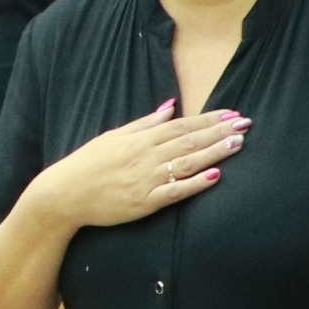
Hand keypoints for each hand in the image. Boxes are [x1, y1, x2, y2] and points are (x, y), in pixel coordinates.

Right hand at [24, 99, 245, 230]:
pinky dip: (195, 184)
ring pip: (187, 163)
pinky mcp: (143, 203)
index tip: (231, 113)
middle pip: (190, 141)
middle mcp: (145, 157)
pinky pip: (175, 192)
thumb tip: (171, 106)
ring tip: (238, 144)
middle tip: (246, 124)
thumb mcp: (113, 136)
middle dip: (219, 131)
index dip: (208, 119)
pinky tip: (215, 176)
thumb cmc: (87, 164)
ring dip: (214, 153)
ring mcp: (145, 180)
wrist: (63, 194)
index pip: (182, 125)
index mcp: (140, 139)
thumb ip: (145, 123)